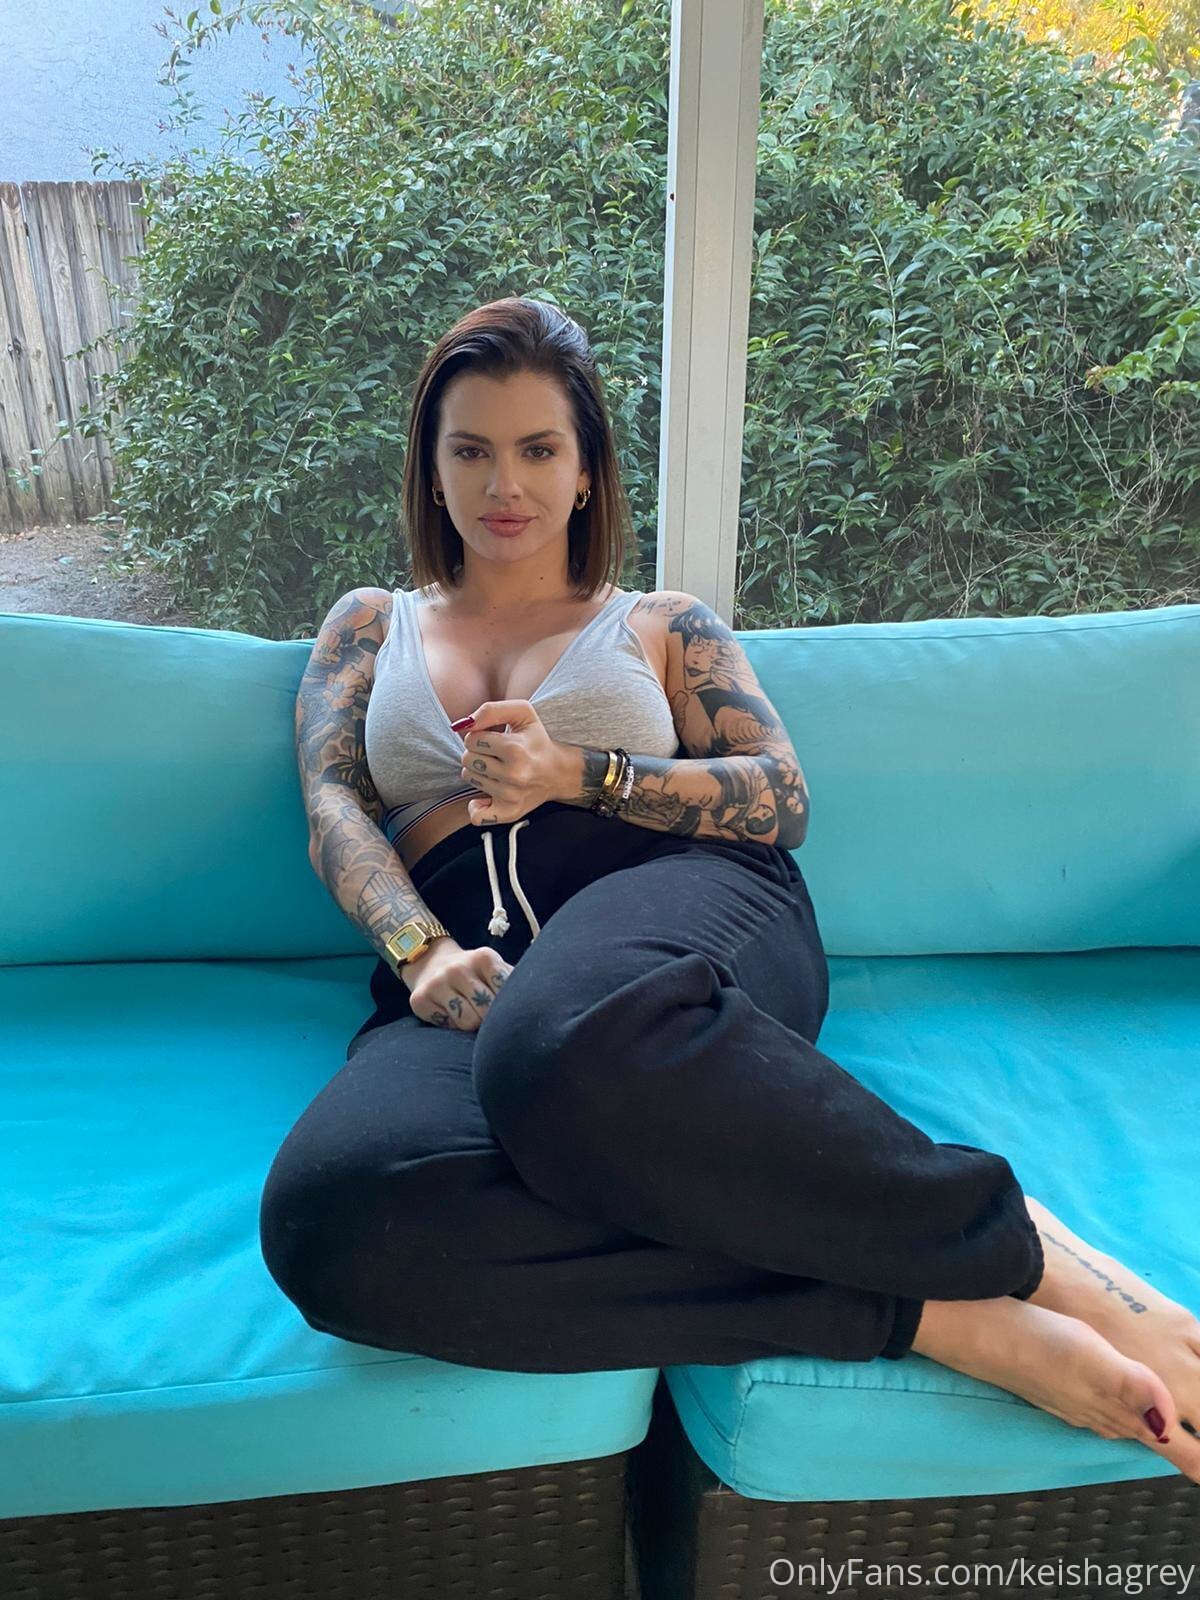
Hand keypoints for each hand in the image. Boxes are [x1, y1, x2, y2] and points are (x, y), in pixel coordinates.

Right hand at [401, 937, 514, 1030]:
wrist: (430, 962)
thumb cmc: (474, 972)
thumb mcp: (495, 969)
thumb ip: (515, 982)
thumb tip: (543, 1004)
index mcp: (484, 957)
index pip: (507, 993)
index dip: (508, 1006)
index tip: (505, 1006)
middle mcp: (458, 967)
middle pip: (487, 1011)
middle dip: (490, 1018)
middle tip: (486, 1013)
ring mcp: (437, 983)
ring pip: (466, 1022)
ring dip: (470, 1023)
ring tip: (468, 1011)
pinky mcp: (419, 999)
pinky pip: (446, 1026)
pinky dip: (450, 1025)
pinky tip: (449, 1012)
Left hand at [458, 700, 574, 824]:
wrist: (559, 772)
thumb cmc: (536, 740)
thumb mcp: (522, 713)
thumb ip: (491, 710)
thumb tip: (464, 724)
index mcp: (515, 749)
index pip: (471, 739)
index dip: (479, 736)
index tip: (494, 739)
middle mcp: (514, 775)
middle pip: (467, 759)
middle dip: (477, 753)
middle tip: (495, 755)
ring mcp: (511, 796)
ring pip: (469, 778)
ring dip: (478, 772)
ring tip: (497, 769)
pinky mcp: (509, 813)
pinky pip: (476, 815)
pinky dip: (477, 806)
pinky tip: (487, 797)